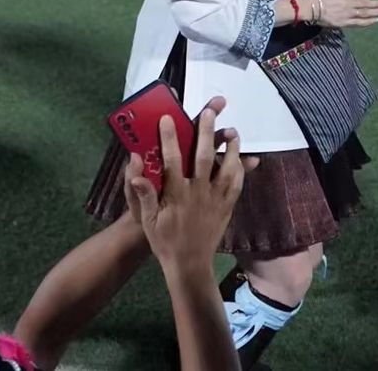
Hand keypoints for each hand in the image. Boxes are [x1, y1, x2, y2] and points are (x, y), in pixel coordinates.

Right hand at [124, 98, 254, 274]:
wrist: (189, 266)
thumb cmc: (165, 242)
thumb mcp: (149, 221)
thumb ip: (145, 195)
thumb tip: (136, 170)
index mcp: (177, 195)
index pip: (172, 160)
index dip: (170, 138)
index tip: (169, 119)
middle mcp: (198, 193)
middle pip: (203, 156)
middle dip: (206, 132)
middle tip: (209, 111)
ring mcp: (215, 200)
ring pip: (226, 168)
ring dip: (230, 148)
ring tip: (232, 130)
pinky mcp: (226, 208)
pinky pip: (236, 185)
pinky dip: (239, 170)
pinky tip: (240, 158)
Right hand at [312, 0, 377, 28]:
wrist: (313, 6)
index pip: (367, 1)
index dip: (377, 3)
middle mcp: (352, 8)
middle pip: (368, 10)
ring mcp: (348, 17)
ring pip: (364, 18)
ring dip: (374, 17)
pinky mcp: (343, 24)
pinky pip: (357, 24)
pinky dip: (366, 23)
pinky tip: (371, 22)